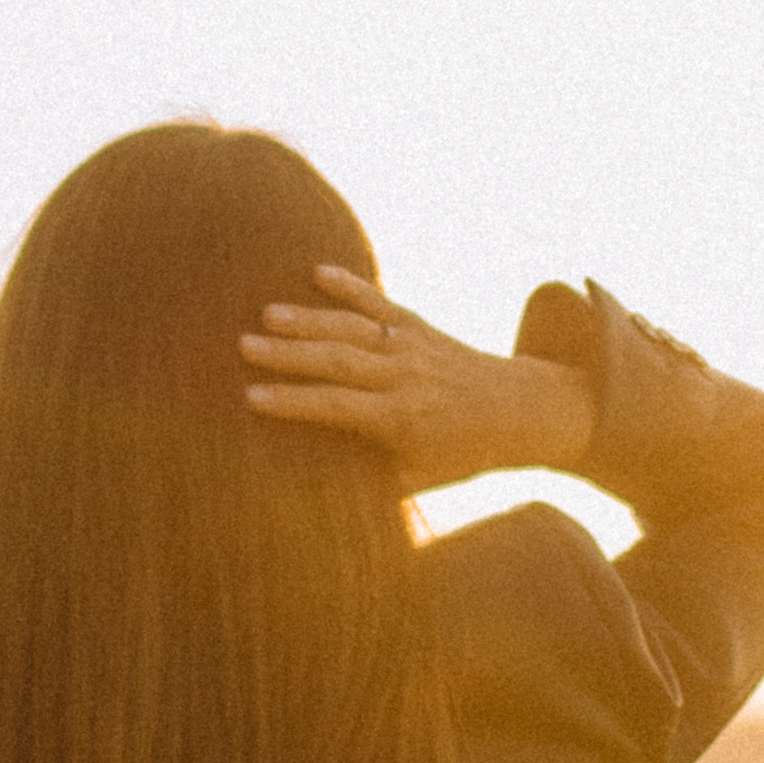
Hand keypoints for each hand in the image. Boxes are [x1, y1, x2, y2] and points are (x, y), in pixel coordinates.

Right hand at [240, 264, 593, 494]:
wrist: (519, 412)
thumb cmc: (462, 453)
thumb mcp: (419, 479)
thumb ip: (374, 481)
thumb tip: (315, 490)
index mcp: (401, 419)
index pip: (338, 407)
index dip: (294, 402)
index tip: (252, 398)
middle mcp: (405, 377)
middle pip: (338, 361)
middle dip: (289, 354)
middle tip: (243, 346)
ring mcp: (411, 347)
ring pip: (354, 328)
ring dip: (309, 319)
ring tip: (267, 314)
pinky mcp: (419, 326)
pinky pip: (381, 302)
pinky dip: (351, 285)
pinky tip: (318, 272)